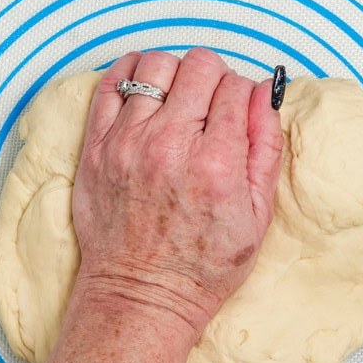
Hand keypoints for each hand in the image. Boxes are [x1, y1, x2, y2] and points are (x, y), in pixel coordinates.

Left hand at [71, 48, 283, 338]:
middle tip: (210, 104)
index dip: (243, 95)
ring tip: (177, 98)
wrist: (142, 297)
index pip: (236, 87)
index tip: (237, 112)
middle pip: (199, 66)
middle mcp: (170, 145)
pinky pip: (111, 83)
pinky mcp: (96, 147)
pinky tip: (145, 89)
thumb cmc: (203, 265)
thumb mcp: (258, 216)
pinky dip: (131, 73)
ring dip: (174, 74)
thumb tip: (265, 93)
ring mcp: (127, 143)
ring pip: (155, 65)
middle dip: (213, 79)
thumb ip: (265, 148)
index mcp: (216, 163)